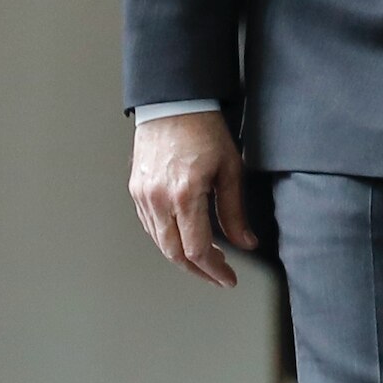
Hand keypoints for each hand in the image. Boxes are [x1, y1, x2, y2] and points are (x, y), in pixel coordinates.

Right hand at [127, 110, 257, 288]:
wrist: (173, 103)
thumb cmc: (204, 130)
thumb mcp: (230, 169)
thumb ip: (235, 211)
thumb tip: (245, 243)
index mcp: (185, 194)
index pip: (198, 249)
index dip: (215, 270)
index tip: (228, 279)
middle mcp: (159, 199)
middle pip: (175, 254)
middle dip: (199, 270)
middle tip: (219, 275)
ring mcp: (143, 196)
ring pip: (160, 243)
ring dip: (183, 257)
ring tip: (207, 258)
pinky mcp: (136, 190)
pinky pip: (150, 226)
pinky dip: (168, 239)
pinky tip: (184, 238)